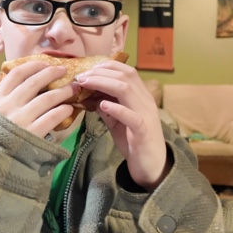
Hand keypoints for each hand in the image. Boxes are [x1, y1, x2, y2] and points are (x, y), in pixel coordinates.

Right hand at [0, 60, 80, 138]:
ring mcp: (20, 120)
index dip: (33, 66)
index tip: (45, 64)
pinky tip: (69, 108)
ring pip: (46, 98)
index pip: (16, 74)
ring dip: (63, 91)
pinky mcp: (33, 134)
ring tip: (73, 89)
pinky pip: (52, 117)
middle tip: (64, 71)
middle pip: (34, 82)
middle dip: (51, 73)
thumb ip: (3, 100)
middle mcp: (8, 106)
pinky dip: (63, 111)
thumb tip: (24, 85)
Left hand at [76, 62, 168, 189]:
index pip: (127, 71)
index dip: (107, 66)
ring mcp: (146, 115)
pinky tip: (103, 105)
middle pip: (126, 75)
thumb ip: (105, 107)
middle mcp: (146, 101)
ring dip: (103, 84)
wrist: (151, 166)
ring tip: (85, 84)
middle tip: (81, 76)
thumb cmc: (133, 141)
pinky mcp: (143, 132)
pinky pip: (132, 116)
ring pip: (127, 90)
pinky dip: (117, 108)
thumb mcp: (116, 121)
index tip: (87, 69)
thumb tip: (87, 95)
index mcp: (141, 96)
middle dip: (100, 72)